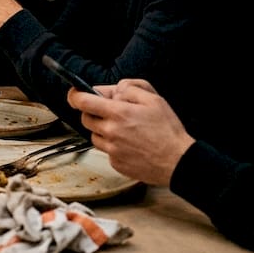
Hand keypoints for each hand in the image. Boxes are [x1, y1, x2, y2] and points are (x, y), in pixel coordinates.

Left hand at [68, 78, 194, 185]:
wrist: (178, 162)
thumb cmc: (168, 131)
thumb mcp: (154, 99)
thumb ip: (131, 88)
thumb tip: (115, 89)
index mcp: (118, 113)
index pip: (82, 101)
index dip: (75, 95)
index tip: (75, 93)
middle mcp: (110, 132)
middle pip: (86, 119)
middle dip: (94, 113)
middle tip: (111, 112)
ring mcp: (112, 150)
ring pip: (95, 136)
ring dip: (103, 130)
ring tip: (125, 130)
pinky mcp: (116, 163)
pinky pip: (106, 151)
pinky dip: (113, 145)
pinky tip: (130, 144)